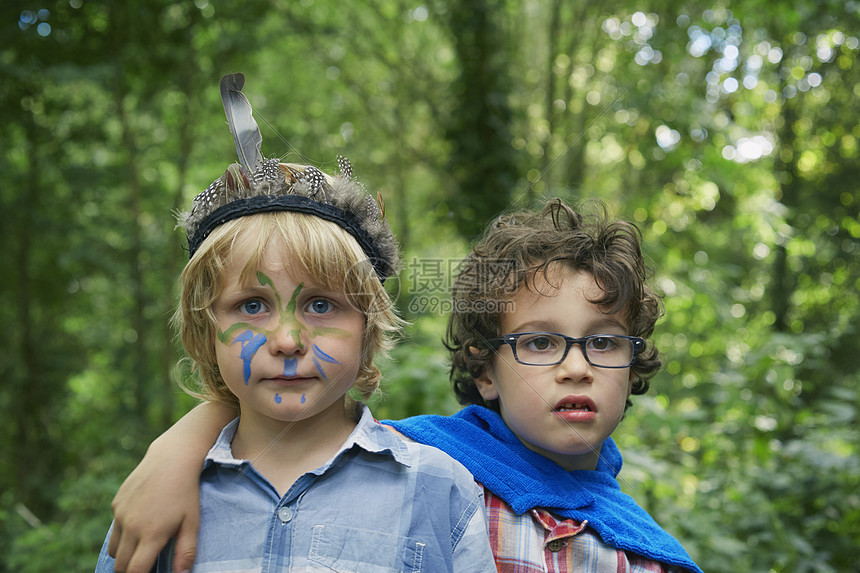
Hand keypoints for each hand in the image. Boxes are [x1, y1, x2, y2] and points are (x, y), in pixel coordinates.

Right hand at [108, 438, 200, 572]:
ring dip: (123, 555)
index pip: (134, 571)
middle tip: (142, 566)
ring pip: (113, 549)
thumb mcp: (192, 522)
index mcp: (151, 534)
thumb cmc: (187, 492)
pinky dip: (123, 534)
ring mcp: (120, 514)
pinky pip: (115, 528)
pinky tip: (140, 522)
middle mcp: (131, 526)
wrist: (172, 458)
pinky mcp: (116, 503)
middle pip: (120, 565)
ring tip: (141, 549)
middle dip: (129, 570)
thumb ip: (186, 552)